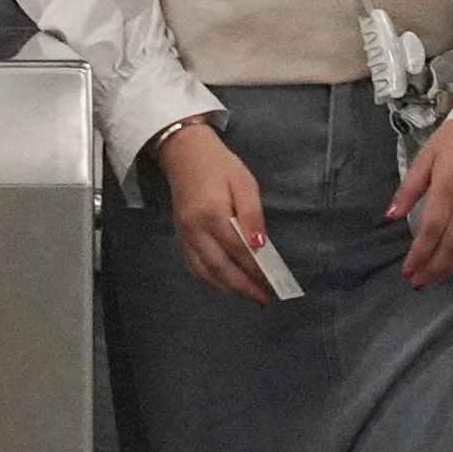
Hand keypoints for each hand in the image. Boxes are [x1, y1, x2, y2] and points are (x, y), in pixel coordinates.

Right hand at [156, 119, 274, 304]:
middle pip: (219, 267)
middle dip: (242, 286)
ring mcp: (184, 235)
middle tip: (262, 298)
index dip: (255, 269)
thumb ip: (252, 214)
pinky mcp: (180, 236)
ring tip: (247, 295)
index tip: (272, 283)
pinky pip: (193, 266)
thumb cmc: (219, 165)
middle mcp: (195, 230)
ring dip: (226, 287)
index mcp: (212, 214)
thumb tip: (260, 244)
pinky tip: (224, 284)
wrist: (184, 152)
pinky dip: (209, 280)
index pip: (237, 250)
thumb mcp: (244, 182)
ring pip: (204, 272)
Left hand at [390, 114, 452, 285]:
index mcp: (447, 191)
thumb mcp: (425, 158)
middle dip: (433, 269)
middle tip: (417, 283)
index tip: (407, 272)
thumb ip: (408, 189)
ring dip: (452, 268)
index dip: (419, 256)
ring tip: (435, 278)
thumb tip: (390, 216)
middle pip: (450, 247)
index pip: (431, 233)